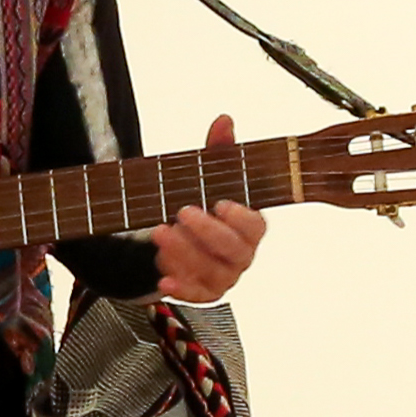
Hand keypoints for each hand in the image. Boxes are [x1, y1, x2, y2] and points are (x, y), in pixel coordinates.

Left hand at [152, 116, 267, 305]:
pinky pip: (195, 295)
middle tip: (182, 212)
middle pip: (233, 250)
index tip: (220, 204)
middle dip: (206, 232)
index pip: (255, 226)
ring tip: (161, 232)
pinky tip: (165, 277)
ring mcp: (223, 275)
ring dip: (185, 252)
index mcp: (250, 226)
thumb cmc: (205, 205)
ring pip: (211, 271)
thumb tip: (224, 121)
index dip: (240, 217)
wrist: (183, 236)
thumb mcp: (209, 175)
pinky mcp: (203, 291)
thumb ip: (219, 150)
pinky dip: (181, 288)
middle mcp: (241, 254)